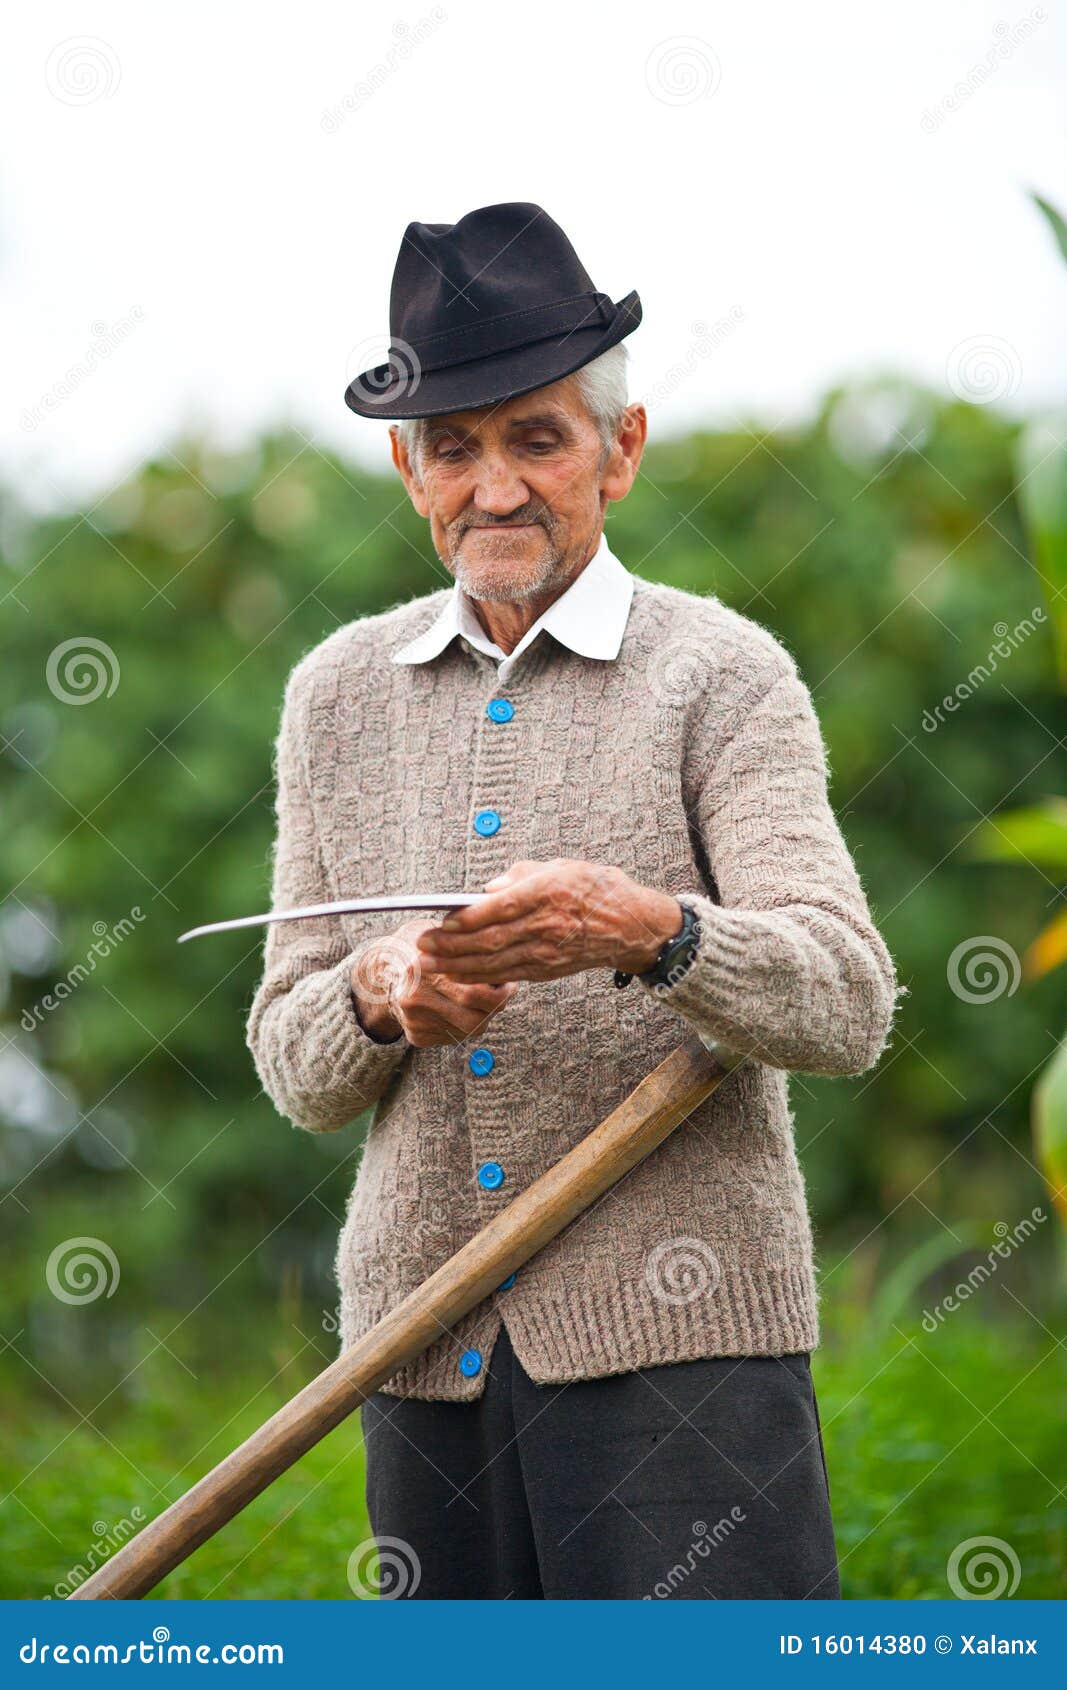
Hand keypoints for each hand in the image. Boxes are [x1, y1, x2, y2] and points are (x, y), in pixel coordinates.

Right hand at [351, 917, 517, 1046]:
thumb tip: (502, 959)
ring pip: (468, 1029)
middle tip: (503, 992)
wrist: (382, 972)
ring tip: (486, 1000)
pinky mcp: (417, 1035)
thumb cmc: (419, 949)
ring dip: (484, 1016)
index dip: (500, 990)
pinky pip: (454, 1036)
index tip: (508, 982)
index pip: (475, 991)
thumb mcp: (438, 936)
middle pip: (474, 1016)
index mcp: (421, 969)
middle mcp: (416, 997)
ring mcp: (415, 1020)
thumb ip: (465, 948)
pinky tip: (464, 1009)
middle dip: (496, 1006)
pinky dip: (465, 1024)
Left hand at [416, 860, 683, 984]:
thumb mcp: (560, 867)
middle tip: (422, 944)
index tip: (441, 919)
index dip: (467, 918)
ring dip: (457, 965)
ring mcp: (547, 952)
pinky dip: (479, 976)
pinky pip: (507, 975)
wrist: (631, 925)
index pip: (500, 909)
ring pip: (494, 963)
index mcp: (548, 893)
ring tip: (429, 962)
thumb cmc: (594, 888)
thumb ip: (520, 876)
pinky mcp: (547, 970)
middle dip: (452, 946)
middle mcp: (547, 926)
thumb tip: (487, 890)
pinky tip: (456, 973)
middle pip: (490, 940)